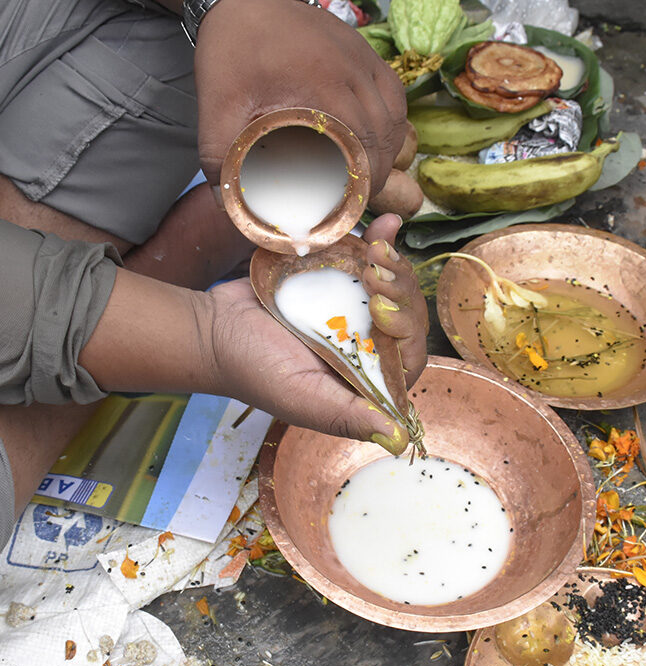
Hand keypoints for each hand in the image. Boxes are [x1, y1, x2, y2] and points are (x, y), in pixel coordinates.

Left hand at [194, 0, 406, 194]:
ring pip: (394, 119)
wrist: (244, 0)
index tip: (351, 204)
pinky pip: (394, 97)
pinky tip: (379, 143)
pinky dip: (391, 126)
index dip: (363, 182)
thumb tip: (225, 204)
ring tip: (369, 176)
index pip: (364, 147)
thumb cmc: (233, 52)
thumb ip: (219, 158)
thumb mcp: (218, 108)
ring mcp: (364, 60)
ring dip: (387, 153)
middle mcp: (352, 70)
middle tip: (358, 198)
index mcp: (322, 86)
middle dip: (377, 174)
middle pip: (383, 136)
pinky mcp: (367, 54)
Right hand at [201, 214, 427, 452]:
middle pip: (408, 316)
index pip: (410, 355)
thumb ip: (348, 416)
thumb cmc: (253, 369)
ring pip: (395, 286)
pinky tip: (386, 224)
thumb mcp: (300, 397)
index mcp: (367, 381)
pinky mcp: (340, 282)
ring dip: (394, 264)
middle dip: (400, 290)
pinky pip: (369, 263)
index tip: (379, 308)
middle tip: (372, 273)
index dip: (406, 328)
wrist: (214, 326)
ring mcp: (356, 312)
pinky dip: (381, 243)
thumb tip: (398, 440)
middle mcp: (368, 347)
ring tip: (376, 245)